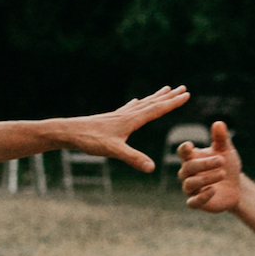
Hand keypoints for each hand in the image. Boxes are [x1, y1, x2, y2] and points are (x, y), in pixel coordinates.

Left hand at [62, 85, 189, 171]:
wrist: (67, 132)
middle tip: (182, 87)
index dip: (172, 103)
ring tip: (165, 89)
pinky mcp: (109, 119)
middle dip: (168, 96)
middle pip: (152, 103)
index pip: (156, 109)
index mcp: (131, 120)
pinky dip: (136, 103)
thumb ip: (133, 158)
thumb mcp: (113, 151)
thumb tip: (152, 168)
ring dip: (155, 97)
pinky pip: (128, 108)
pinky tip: (135, 101)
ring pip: (141, 103)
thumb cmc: (89, 140)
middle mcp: (126, 114)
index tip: (186, 94)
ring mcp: (118, 115)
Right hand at [178, 121, 244, 211]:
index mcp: (192, 158)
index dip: (184, 149)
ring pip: (190, 184)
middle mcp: (188, 174)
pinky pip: (193, 202)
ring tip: (222, 174)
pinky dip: (202, 196)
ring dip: (206, 178)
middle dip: (204, 164)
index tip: (190, 146)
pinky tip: (213, 190)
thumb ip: (221, 138)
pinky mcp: (197, 202)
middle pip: (188, 168)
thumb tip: (218, 123)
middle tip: (222, 160)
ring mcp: (191, 189)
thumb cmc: (227, 166)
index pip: (183, 153)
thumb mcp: (226, 151)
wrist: (236, 187)